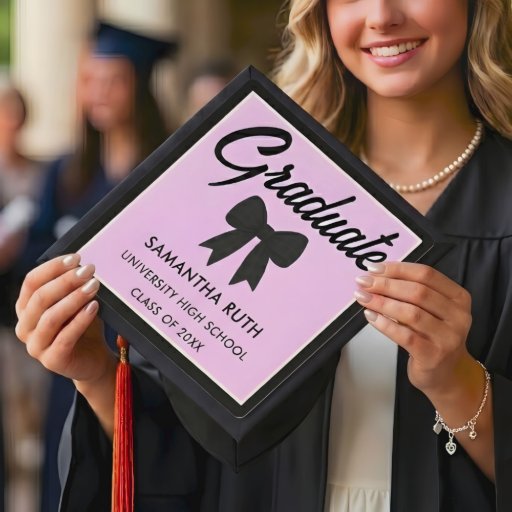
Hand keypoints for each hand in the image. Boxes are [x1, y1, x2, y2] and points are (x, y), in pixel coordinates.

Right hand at [15, 254, 115, 384]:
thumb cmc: (83, 326)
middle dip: (66, 280)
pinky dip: (80, 320)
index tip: (76, 257)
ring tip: (94, 285)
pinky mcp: (52, 360)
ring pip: (51, 317)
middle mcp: (25, 327)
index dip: (52, 267)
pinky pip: (65, 337)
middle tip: (89, 270)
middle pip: (41, 298)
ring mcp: (36, 346)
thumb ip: (73, 286)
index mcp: (26, 308)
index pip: (31, 282)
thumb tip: (82, 263)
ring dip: (74, 298)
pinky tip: (94, 307)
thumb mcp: (77, 302)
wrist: (94, 358)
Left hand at [354, 261, 474, 394]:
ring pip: (411, 313)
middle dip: (386, 284)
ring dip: (382, 302)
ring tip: (363, 297)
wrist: (446, 375)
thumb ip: (410, 292)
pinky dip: (384, 324)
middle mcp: (458, 316)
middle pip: (418, 292)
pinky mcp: (433, 355)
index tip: (373, 268)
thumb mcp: (430, 311)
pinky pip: (405, 336)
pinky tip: (371, 317)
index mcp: (458, 297)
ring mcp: (447, 337)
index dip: (397, 269)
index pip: (426, 274)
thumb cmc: (433, 337)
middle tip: (364, 282)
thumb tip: (376, 276)